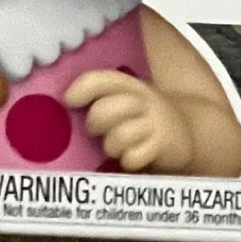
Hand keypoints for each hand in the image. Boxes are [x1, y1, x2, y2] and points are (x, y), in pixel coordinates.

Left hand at [64, 70, 194, 172]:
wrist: (184, 134)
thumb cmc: (140, 120)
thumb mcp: (125, 102)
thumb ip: (99, 101)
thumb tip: (56, 116)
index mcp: (128, 85)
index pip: (99, 80)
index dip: (80, 90)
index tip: (68, 102)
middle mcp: (141, 100)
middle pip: (104, 110)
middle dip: (95, 123)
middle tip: (97, 131)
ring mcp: (153, 122)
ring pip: (118, 136)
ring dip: (112, 146)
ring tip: (117, 148)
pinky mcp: (162, 144)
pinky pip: (134, 157)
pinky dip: (129, 161)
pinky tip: (132, 158)